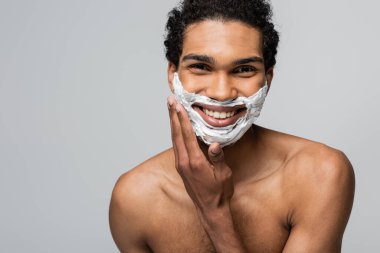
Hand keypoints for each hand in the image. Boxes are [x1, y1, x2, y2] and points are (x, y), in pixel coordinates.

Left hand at [167, 95, 234, 213]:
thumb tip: (214, 144)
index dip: (182, 119)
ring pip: (174, 139)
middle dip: (173, 116)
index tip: (178, 105)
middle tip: (170, 100)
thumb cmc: (219, 192)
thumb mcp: (223, 175)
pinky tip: (177, 127)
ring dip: (173, 123)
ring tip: (171, 109)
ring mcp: (181, 165)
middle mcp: (184, 162)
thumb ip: (218, 159)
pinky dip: (176, 133)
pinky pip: (176, 145)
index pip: (187, 136)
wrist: (210, 210)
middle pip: (176, 134)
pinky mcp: (181, 167)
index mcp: (195, 162)